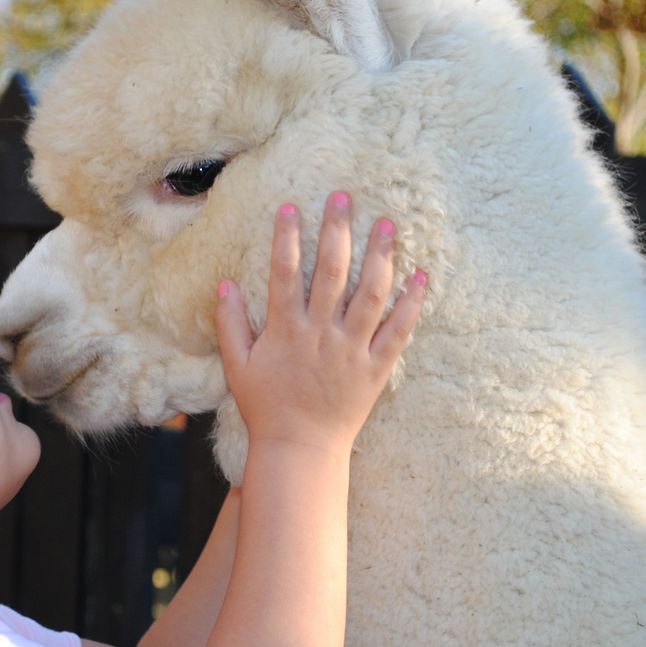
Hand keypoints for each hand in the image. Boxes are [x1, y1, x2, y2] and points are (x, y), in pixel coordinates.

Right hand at [215, 192, 426, 453]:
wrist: (300, 449)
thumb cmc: (265, 406)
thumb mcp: (237, 365)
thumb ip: (230, 323)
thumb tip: (224, 283)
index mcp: (286, 330)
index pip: (285, 272)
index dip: (287, 237)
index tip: (292, 207)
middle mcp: (321, 333)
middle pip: (332, 271)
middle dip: (337, 230)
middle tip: (344, 197)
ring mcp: (352, 350)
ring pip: (371, 293)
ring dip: (380, 255)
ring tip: (387, 223)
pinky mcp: (376, 368)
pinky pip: (398, 331)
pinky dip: (412, 303)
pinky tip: (421, 276)